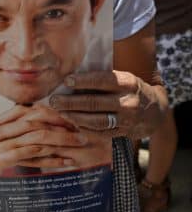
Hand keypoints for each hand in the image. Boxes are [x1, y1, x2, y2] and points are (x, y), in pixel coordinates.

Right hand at [0, 105, 88, 175]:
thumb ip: (16, 131)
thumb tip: (36, 133)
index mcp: (10, 119)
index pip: (38, 110)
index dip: (57, 113)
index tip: (74, 118)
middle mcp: (11, 126)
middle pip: (43, 119)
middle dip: (65, 123)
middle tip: (83, 128)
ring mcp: (9, 141)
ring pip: (42, 136)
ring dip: (64, 140)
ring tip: (80, 144)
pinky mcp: (8, 156)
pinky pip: (35, 156)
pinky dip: (53, 159)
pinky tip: (67, 163)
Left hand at [49, 70, 163, 139]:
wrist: (157, 111)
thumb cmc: (133, 89)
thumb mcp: (125, 78)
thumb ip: (105, 79)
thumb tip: (73, 78)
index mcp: (128, 83)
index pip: (101, 80)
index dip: (82, 81)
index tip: (66, 80)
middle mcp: (128, 102)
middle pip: (94, 103)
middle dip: (70, 102)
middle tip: (54, 101)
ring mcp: (127, 120)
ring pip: (96, 120)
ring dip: (75, 117)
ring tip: (60, 112)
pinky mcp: (124, 133)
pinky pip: (101, 133)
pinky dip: (85, 128)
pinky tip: (73, 122)